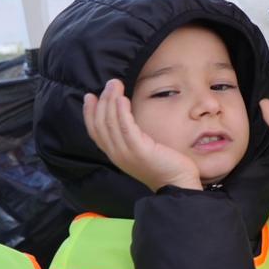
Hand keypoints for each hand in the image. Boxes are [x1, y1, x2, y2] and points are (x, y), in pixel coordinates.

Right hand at [83, 79, 199, 191]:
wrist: (178, 185)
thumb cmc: (165, 166)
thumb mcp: (143, 150)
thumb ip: (133, 138)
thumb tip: (129, 120)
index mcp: (116, 154)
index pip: (95, 132)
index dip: (90, 113)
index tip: (90, 96)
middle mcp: (116, 154)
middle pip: (101, 124)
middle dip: (102, 101)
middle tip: (110, 83)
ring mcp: (126, 153)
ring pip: (110, 123)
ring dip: (111, 101)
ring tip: (115, 85)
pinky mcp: (139, 150)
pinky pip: (126, 128)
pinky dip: (121, 112)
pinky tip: (122, 99)